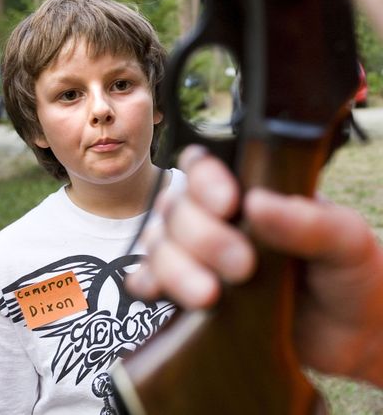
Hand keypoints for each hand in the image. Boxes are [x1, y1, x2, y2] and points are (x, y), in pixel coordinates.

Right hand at [127, 145, 382, 386]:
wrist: (351, 332)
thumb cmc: (349, 272)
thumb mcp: (346, 240)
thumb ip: (309, 222)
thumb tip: (257, 204)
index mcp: (251, 191)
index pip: (204, 166)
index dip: (203, 180)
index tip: (227, 205)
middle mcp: (218, 218)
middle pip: (177, 208)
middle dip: (201, 237)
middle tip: (242, 266)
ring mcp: (201, 255)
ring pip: (158, 242)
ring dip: (173, 266)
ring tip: (209, 296)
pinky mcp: (190, 291)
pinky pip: (150, 278)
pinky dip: (148, 283)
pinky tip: (159, 294)